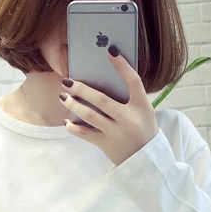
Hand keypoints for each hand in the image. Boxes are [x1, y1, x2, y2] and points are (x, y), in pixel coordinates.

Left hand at [59, 46, 158, 165]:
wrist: (146, 160)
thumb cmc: (143, 130)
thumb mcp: (145, 111)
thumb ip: (130, 97)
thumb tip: (103, 80)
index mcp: (142, 106)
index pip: (133, 81)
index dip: (122, 66)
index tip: (110, 51)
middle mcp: (128, 118)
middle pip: (102, 100)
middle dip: (82, 89)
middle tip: (67, 81)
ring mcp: (116, 132)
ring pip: (90, 116)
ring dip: (74, 105)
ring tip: (63, 97)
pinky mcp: (106, 144)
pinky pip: (85, 134)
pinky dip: (73, 127)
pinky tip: (66, 121)